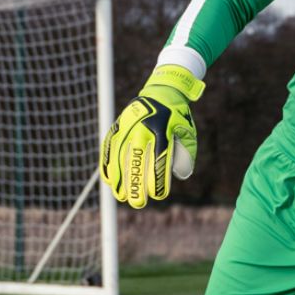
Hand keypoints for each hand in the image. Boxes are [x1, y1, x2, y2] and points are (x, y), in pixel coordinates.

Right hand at [99, 64, 204, 208]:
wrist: (160, 91)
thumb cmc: (177, 118)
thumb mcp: (187, 132)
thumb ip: (186, 154)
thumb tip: (180, 175)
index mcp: (163, 128)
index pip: (159, 158)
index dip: (157, 179)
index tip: (158, 195)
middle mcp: (143, 127)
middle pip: (136, 160)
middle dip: (135, 184)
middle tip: (137, 203)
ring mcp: (127, 126)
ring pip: (119, 156)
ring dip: (119, 179)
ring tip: (121, 196)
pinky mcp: (117, 126)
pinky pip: (109, 148)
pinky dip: (108, 165)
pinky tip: (109, 181)